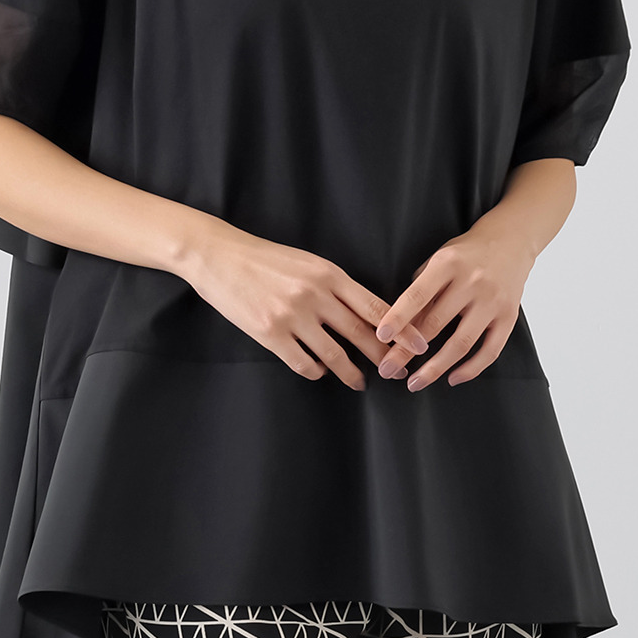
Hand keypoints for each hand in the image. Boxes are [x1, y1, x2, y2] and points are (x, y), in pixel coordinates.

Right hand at [183, 224, 391, 389]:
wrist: (219, 256)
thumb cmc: (265, 259)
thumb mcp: (307, 263)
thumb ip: (335, 286)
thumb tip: (365, 314)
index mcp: (328, 274)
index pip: (375, 306)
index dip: (401, 329)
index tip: (418, 345)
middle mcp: (314, 295)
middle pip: (361, 333)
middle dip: (384, 357)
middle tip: (398, 372)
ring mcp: (292, 316)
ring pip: (334, 354)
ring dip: (350, 372)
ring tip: (359, 382)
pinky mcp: (269, 334)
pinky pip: (303, 363)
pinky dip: (316, 371)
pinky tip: (320, 372)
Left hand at [374, 226, 534, 389]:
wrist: (511, 241)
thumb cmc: (466, 253)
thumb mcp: (439, 258)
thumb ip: (421, 288)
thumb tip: (400, 325)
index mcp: (448, 263)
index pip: (418, 294)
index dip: (398, 317)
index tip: (381, 336)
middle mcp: (472, 282)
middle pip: (435, 324)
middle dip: (407, 351)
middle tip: (387, 370)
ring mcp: (493, 301)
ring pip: (462, 343)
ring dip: (436, 368)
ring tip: (416, 382)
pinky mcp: (509, 317)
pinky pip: (490, 351)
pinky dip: (471, 369)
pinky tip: (452, 378)